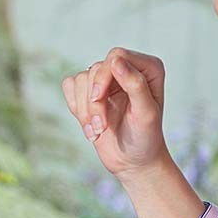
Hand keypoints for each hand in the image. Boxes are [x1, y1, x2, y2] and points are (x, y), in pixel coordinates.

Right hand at [61, 47, 169, 180]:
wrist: (132, 161)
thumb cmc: (145, 138)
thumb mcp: (145, 113)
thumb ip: (135, 84)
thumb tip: (116, 61)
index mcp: (147, 69)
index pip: (116, 56)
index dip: (104, 77)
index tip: (99, 99)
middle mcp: (127, 69)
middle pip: (96, 68)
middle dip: (94, 100)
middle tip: (101, 125)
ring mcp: (107, 80)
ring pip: (81, 79)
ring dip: (86, 110)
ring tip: (98, 130)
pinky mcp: (89, 91)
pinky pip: (70, 86)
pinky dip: (76, 108)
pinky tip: (89, 125)